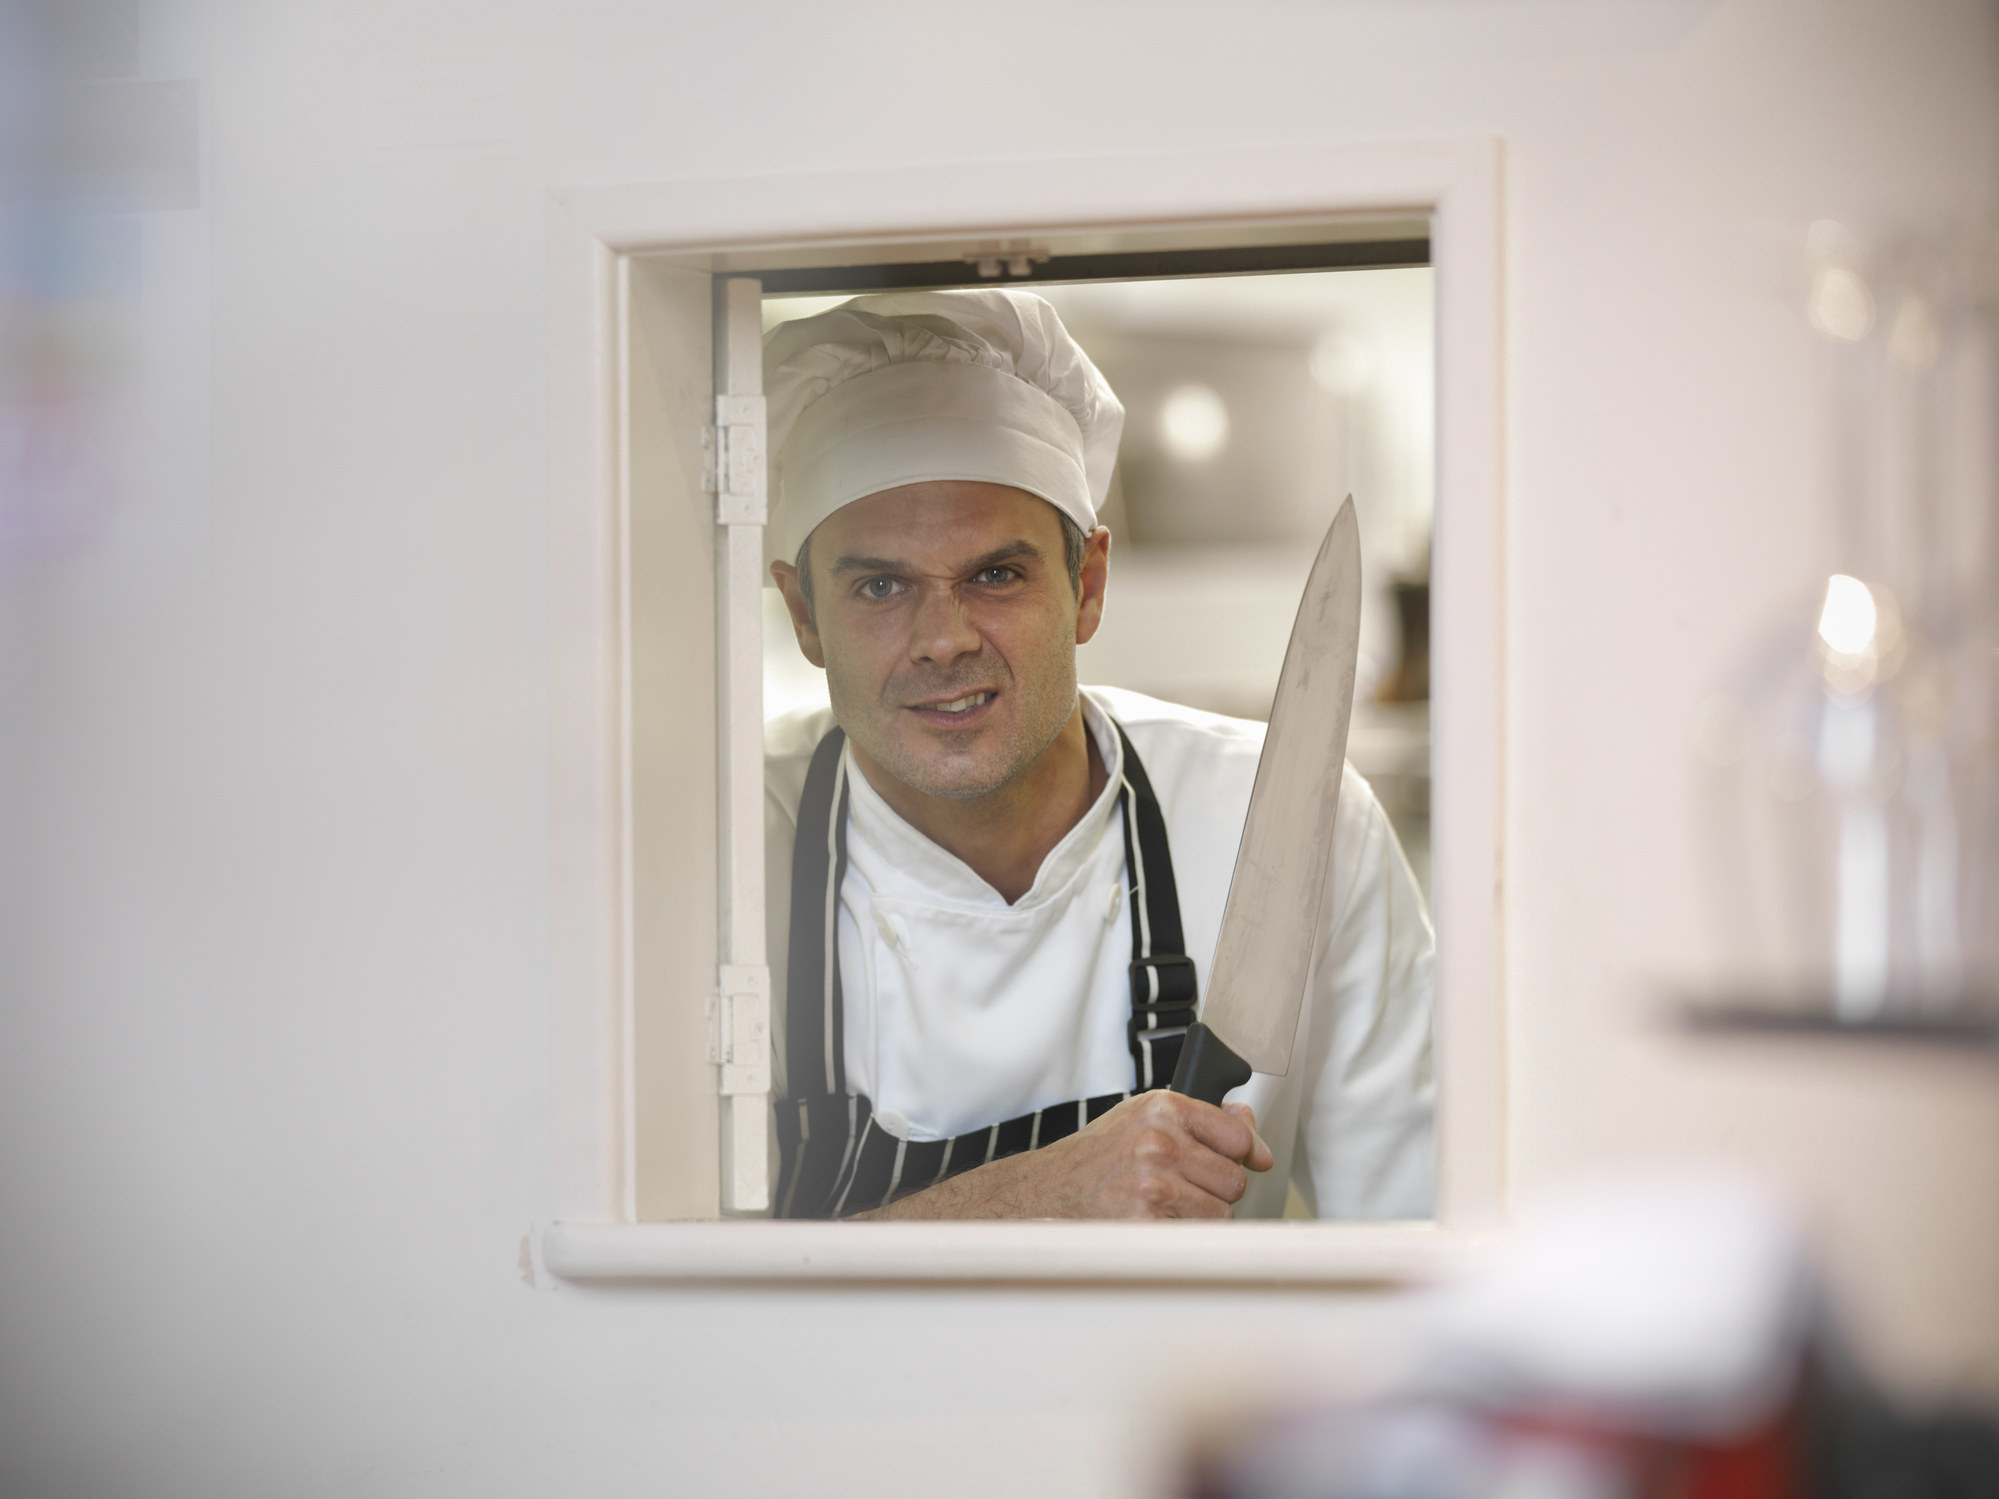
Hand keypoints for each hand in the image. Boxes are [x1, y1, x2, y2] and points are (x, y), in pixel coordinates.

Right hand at [852, 1093, 1273, 1219]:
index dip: (1239, 1156)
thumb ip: (1202, 1121)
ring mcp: (1154, 1183)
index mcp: (1161, 1109)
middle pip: (1235, 1179)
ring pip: (1221, 1213)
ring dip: (1198, 1220)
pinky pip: (1198, 1239)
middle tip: (1174, 1192)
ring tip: (1159, 1211)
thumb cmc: (1090, 1163)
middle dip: (1213, 1191)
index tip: (1234, 1164)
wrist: (1038, 1198)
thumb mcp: (1141, 1121)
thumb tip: (1250, 1128)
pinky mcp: (1147, 1223)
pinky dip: (1183, 1241)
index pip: (1239, 1137)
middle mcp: (1159, 1140)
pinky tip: (1153, 1230)